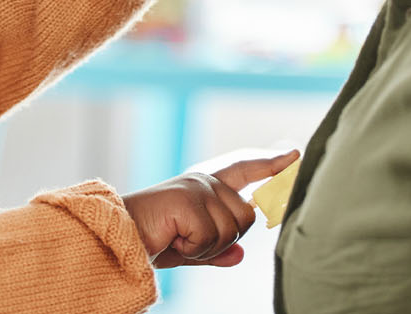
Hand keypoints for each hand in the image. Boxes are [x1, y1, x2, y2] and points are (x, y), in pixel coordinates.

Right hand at [122, 150, 300, 268]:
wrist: (115, 238)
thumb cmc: (148, 241)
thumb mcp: (188, 250)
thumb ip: (216, 250)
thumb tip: (240, 255)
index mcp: (205, 187)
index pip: (245, 171)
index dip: (271, 165)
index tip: (295, 156)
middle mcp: (204, 181)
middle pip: (246, 216)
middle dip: (224, 239)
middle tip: (188, 241)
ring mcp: (198, 188)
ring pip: (232, 229)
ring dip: (207, 247)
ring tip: (177, 239)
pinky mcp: (189, 200)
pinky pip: (212, 237)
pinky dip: (194, 250)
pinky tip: (172, 240)